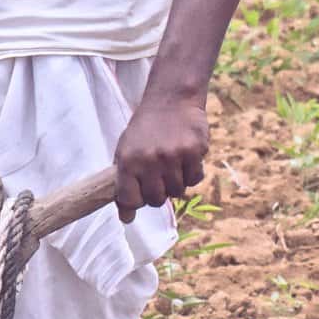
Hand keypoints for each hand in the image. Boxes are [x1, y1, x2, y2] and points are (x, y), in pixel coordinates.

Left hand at [112, 92, 208, 222]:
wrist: (171, 101)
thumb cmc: (145, 129)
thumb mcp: (125, 149)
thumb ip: (124, 181)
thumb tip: (126, 218)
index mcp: (128, 160)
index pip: (129, 199)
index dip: (132, 206)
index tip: (133, 208)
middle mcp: (149, 160)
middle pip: (155, 200)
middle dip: (156, 195)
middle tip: (156, 179)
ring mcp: (173, 157)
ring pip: (177, 192)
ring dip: (174, 184)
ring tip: (170, 165)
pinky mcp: (194, 153)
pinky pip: (195, 180)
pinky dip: (191, 175)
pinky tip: (185, 159)